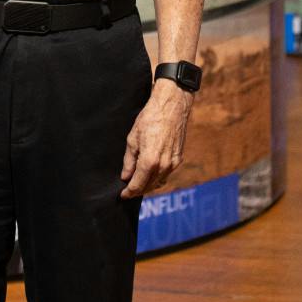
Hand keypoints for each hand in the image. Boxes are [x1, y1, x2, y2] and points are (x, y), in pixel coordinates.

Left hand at [120, 82, 193, 198]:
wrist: (172, 106)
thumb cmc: (150, 119)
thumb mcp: (133, 139)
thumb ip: (129, 160)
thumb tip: (126, 176)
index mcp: (150, 161)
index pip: (137, 184)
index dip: (129, 192)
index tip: (122, 195)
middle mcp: (163, 166)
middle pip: (148, 186)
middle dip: (137, 190)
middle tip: (128, 191)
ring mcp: (173, 163)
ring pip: (159, 182)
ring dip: (148, 186)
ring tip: (137, 184)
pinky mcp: (179, 158)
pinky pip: (166, 174)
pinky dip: (158, 178)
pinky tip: (151, 175)